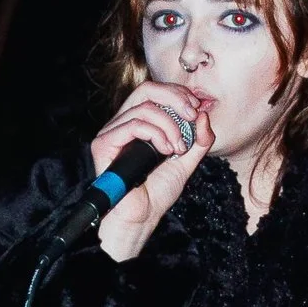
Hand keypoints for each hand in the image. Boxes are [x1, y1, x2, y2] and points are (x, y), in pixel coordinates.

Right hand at [88, 85, 217, 263]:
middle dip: (175, 98)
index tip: (197, 110)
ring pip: (143, 107)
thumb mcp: (187, 161)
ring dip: (170, 125)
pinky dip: (155, 133)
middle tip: (192, 115)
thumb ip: (198, 139)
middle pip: (146, 90)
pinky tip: (164, 150)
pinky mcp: (103, 143)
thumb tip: (204, 115)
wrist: (142, 217)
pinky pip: (133, 124)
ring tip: (178, 147)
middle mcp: (123, 124)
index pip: (155, 92)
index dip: (178, 94)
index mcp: (139, 124)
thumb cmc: (157, 192)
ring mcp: (111, 133)